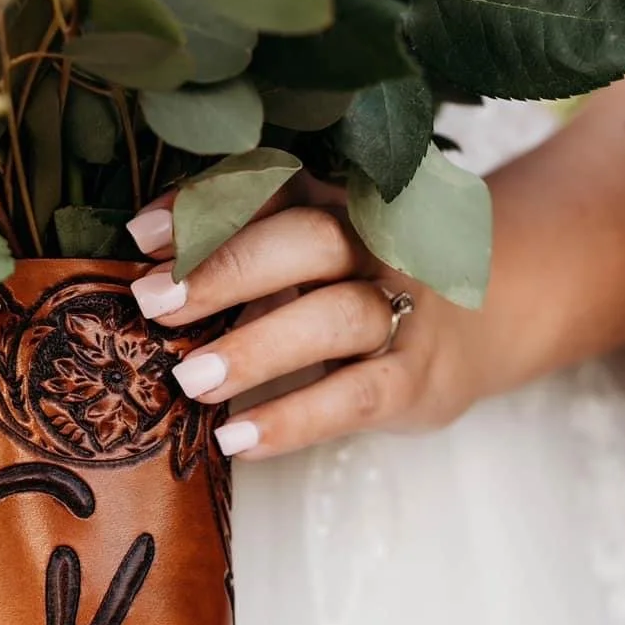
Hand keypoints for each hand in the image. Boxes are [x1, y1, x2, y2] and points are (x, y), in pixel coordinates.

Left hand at [125, 191, 485, 458]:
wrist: (484, 322)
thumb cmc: (358, 280)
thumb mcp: (309, 246)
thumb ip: (239, 237)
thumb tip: (145, 246)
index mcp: (338, 198)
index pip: (274, 186)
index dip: (208, 207)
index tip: (141, 238)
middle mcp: (376, 244)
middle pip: (309, 241)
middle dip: (226, 270)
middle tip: (154, 304)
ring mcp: (404, 309)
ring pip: (335, 318)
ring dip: (258, 348)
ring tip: (191, 382)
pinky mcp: (416, 378)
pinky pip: (356, 397)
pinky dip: (294, 419)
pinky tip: (238, 439)